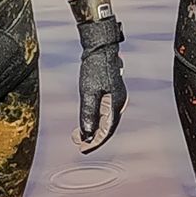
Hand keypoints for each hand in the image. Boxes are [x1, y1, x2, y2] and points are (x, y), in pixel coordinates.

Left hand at [77, 16, 125, 148]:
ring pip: (105, 119)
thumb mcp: (88, 93)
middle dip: (92, 137)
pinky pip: (103, 111)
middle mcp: (118, 103)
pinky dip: (94, 118)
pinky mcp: (110, 92)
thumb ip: (88, 115)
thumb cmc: (95, 67)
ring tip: (77, 134)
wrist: (100, 47)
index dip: (95, 142)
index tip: (82, 149)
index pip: (107, 130)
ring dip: (92, 128)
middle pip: (107, 126)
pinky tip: (85, 119)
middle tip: (78, 144)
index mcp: (116, 104)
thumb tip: (88, 134)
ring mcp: (115, 97)